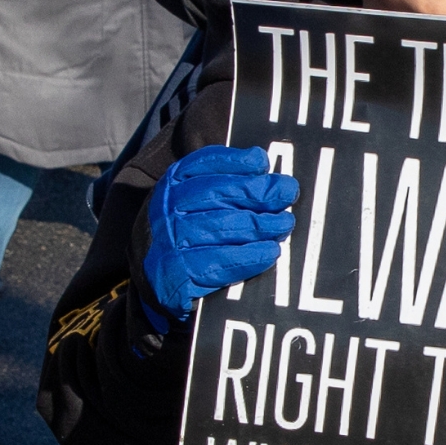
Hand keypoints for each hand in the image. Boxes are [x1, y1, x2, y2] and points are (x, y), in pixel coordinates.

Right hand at [137, 145, 297, 326]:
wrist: (158, 282)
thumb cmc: (191, 236)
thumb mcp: (198, 203)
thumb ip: (226, 183)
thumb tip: (261, 165)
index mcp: (174, 184)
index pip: (203, 165)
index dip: (234, 161)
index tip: (261, 163)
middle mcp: (168, 209)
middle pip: (215, 194)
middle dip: (256, 192)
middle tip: (287, 194)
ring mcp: (170, 241)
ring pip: (219, 227)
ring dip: (258, 225)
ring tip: (284, 224)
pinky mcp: (177, 274)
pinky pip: (218, 263)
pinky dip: (247, 257)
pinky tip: (269, 252)